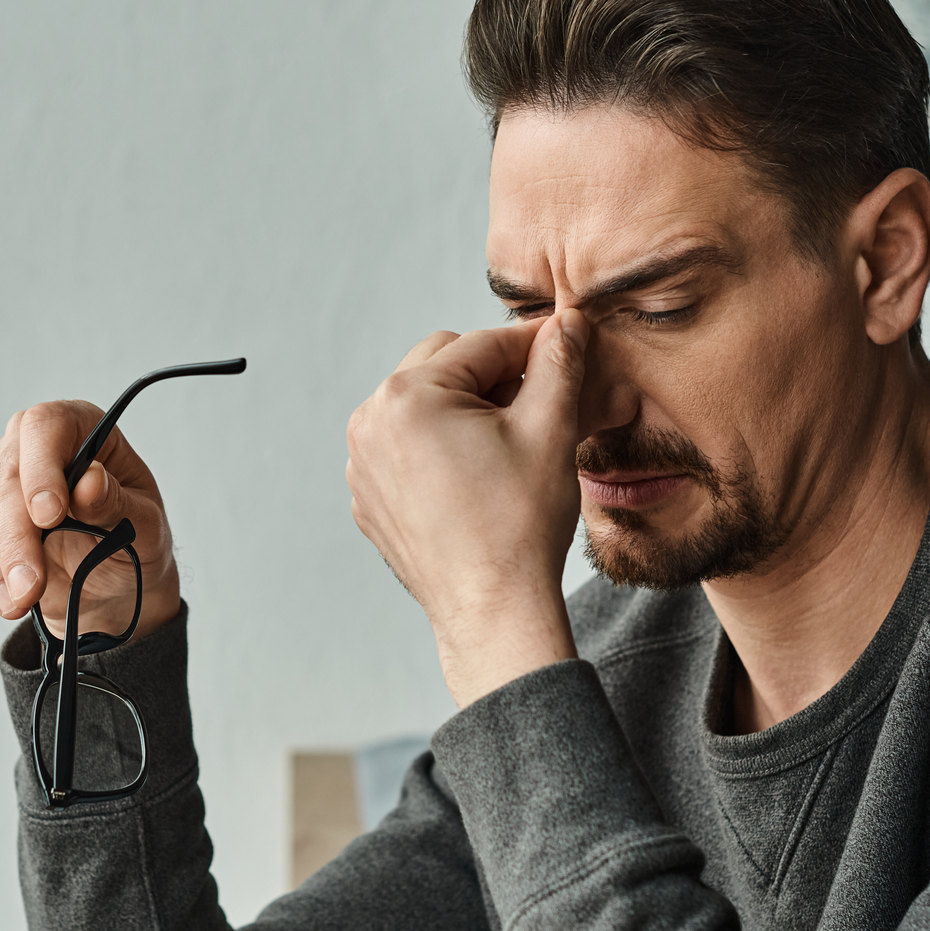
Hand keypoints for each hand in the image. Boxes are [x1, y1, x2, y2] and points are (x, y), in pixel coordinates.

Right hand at [0, 401, 179, 640]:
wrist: (109, 588)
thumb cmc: (132, 544)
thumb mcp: (144, 527)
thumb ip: (118, 503)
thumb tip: (89, 480)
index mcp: (79, 429)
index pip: (45, 426)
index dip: (41, 469)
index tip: (49, 517)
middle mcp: (27, 443)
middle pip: (3, 474)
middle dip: (14, 538)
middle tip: (29, 587)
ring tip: (14, 603)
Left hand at [345, 310, 588, 705]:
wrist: (493, 609)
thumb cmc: (519, 525)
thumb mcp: (549, 430)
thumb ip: (558, 363)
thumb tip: (567, 321)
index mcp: (408, 396)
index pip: (481, 345)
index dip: (532, 345)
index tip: (566, 344)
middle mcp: (370, 422)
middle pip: (442, 365)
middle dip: (492, 376)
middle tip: (539, 403)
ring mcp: (362, 464)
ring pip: (421, 406)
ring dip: (463, 409)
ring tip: (508, 443)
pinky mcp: (368, 498)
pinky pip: (404, 449)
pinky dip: (438, 448)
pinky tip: (477, 477)